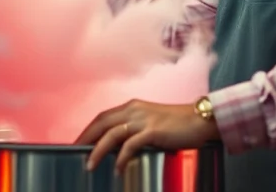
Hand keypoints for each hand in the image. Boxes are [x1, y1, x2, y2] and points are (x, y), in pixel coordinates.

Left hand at [75, 100, 219, 172]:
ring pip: (111, 134)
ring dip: (97, 151)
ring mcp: (144, 120)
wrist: (201, 120)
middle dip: (85, 138)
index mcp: (132, 106)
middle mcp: (135, 109)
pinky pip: (130, 145)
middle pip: (101, 123)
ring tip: (89, 165)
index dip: (88, 130)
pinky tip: (117, 168)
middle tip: (74, 152)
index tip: (78, 143)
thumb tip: (117, 148)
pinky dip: (121, 157)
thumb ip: (135, 130)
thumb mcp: (151, 123)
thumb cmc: (178, 124)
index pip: (103, 117)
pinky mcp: (153, 131)